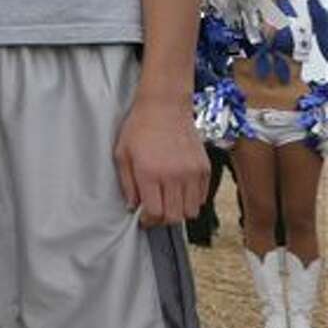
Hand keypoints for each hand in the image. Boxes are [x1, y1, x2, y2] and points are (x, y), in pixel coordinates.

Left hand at [114, 94, 208, 226]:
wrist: (165, 106)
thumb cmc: (139, 127)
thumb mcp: (122, 154)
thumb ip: (126, 183)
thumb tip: (133, 206)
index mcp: (150, 173)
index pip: (155, 213)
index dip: (148, 221)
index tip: (144, 218)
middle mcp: (174, 176)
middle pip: (175, 216)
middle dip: (163, 220)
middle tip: (155, 213)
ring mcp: (192, 172)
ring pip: (192, 211)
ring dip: (179, 212)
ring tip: (168, 202)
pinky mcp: (204, 168)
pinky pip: (203, 197)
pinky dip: (192, 200)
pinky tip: (180, 191)